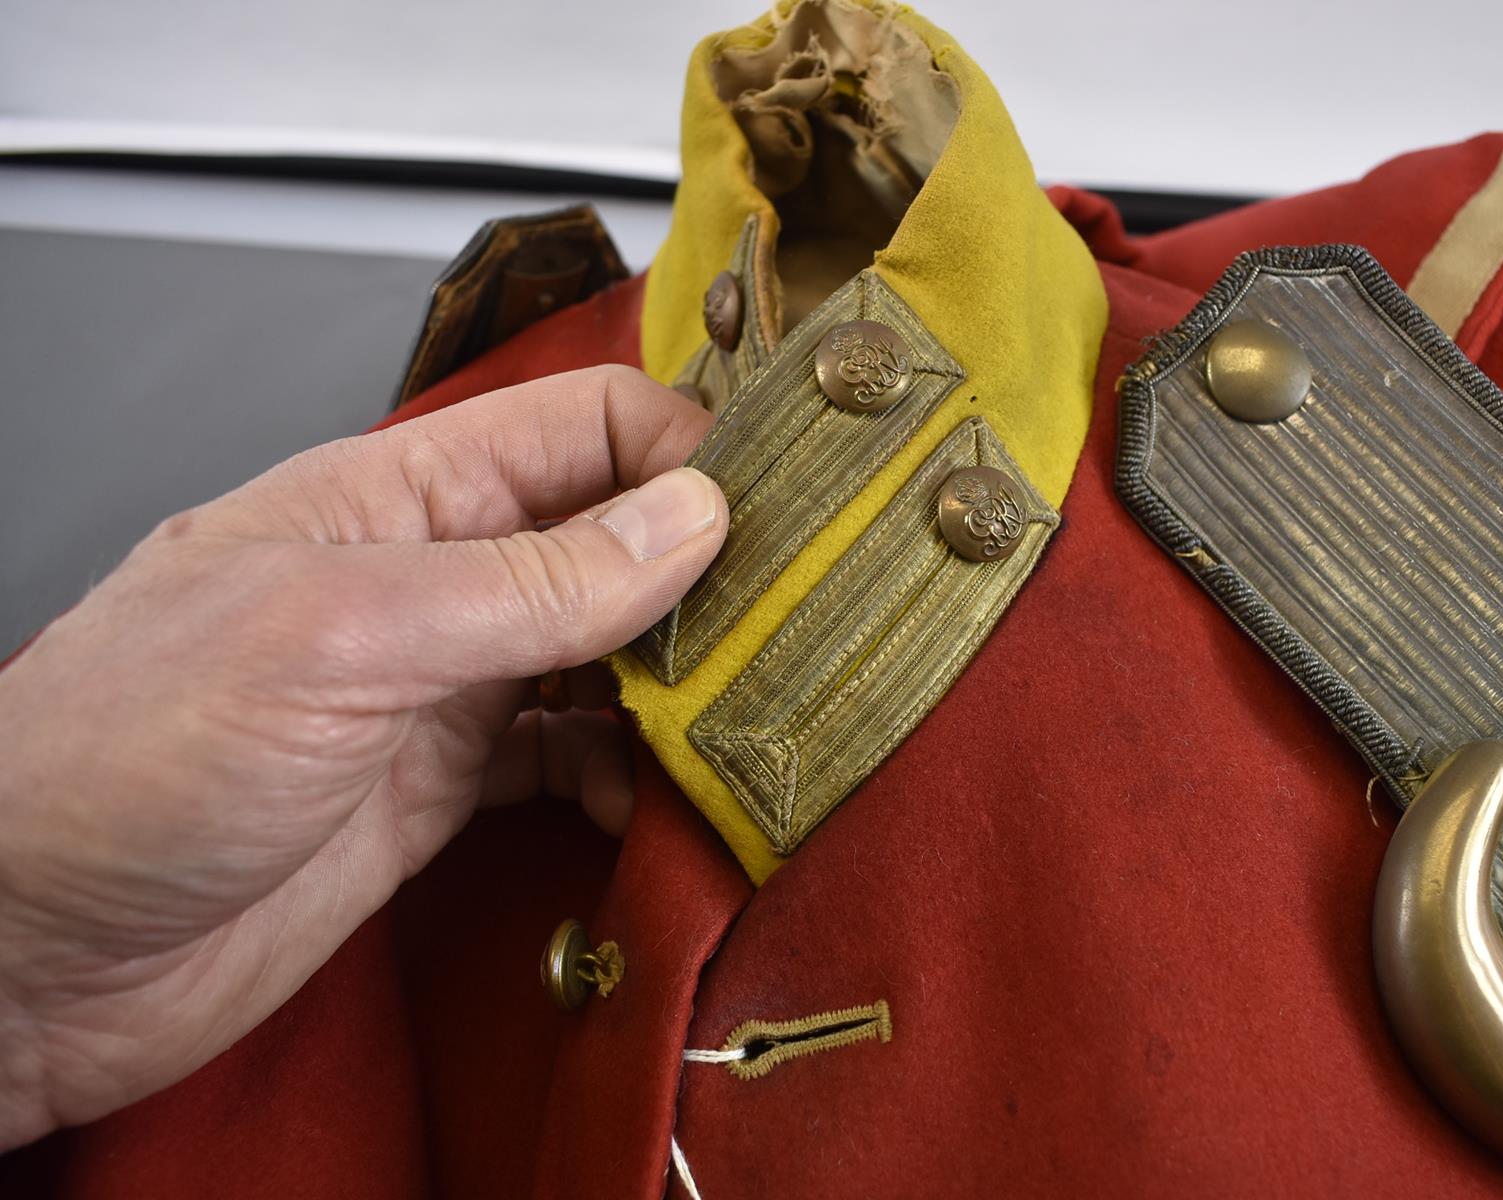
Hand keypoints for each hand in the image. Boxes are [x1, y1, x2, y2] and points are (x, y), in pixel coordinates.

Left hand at [0, 366, 725, 1148]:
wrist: (27, 953)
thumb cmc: (122, 761)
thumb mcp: (342, 637)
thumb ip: (527, 583)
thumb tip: (689, 519)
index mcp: (397, 496)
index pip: (583, 427)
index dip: (690, 449)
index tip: (785, 510)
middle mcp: (433, 580)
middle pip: (614, 539)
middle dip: (711, 572)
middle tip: (798, 625)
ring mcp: (440, 687)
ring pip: (608, 652)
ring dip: (682, 680)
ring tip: (746, 716)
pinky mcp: (441, 788)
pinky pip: (572, 759)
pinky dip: (629, 775)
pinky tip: (654, 799)